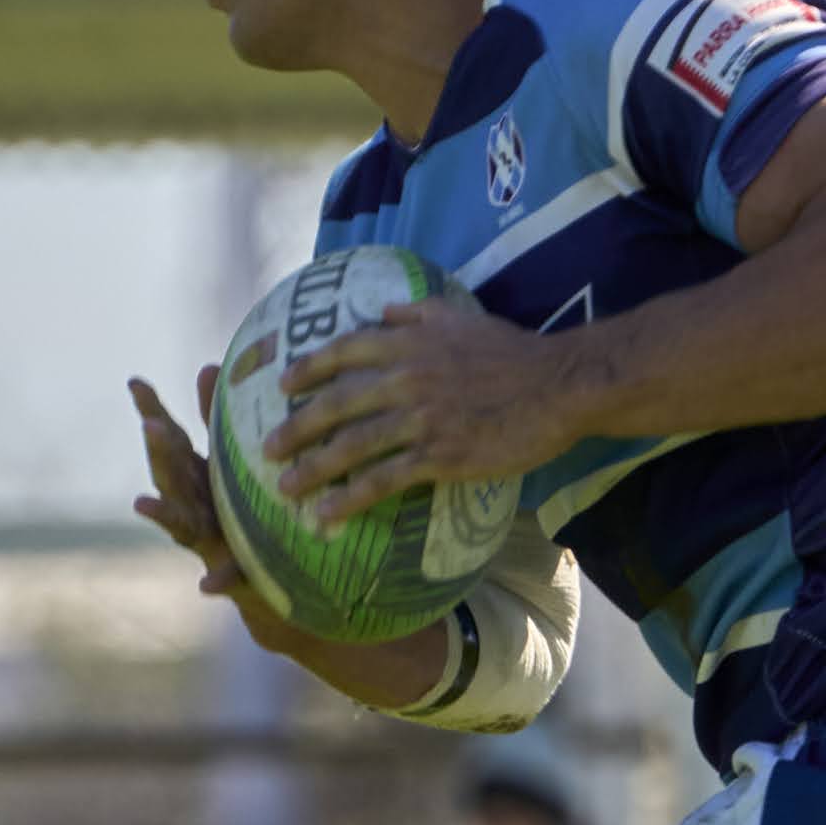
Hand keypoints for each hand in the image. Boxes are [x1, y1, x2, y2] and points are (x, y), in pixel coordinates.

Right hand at [129, 373, 296, 641]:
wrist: (273, 582)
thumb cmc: (247, 514)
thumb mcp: (235, 465)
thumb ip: (220, 421)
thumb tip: (209, 365)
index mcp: (196, 476)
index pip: (170, 438)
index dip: (152, 411)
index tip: (135, 383)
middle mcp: (194, 505)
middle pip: (171, 476)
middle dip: (159, 452)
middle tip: (150, 425)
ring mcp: (208, 541)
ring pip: (182, 524)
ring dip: (163, 514)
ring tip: (141, 504)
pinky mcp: (231, 575)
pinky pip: (226, 579)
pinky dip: (217, 582)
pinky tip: (205, 586)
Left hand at [267, 297, 576, 529]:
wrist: (558, 386)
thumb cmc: (513, 352)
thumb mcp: (462, 316)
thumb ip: (418, 314)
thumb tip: (385, 310)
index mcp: (408, 341)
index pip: (343, 352)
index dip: (307, 370)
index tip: (282, 386)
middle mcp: (405, 377)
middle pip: (335, 404)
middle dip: (295, 428)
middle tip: (267, 449)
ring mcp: (420, 419)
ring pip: (351, 445)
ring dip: (312, 469)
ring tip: (285, 488)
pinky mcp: (440, 456)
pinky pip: (383, 480)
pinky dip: (350, 498)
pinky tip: (328, 514)